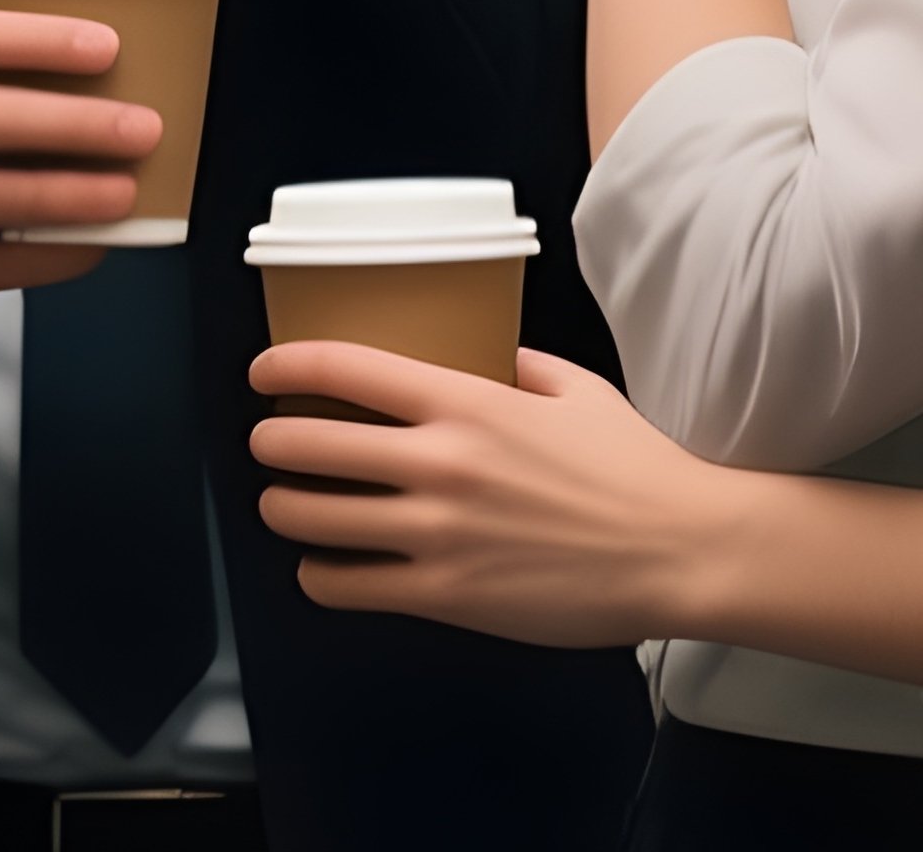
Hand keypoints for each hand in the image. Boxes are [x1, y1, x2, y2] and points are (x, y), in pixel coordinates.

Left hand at [247, 342, 728, 648]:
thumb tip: (482, 352)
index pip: (342, 368)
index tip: (261, 371)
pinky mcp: (449, 594)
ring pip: (312, 517)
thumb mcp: (573, 386)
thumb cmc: (634, 467)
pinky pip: (349, 585)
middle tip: (269, 443)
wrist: (686, 551)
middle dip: (270, 441)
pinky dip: (320, 576)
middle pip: (306, 443)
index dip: (284, 365)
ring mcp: (439, 531)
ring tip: (284, 504)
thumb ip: (514, 363)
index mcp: (464, 402)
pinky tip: (321, 567)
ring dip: (282, 508)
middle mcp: (439, 462)